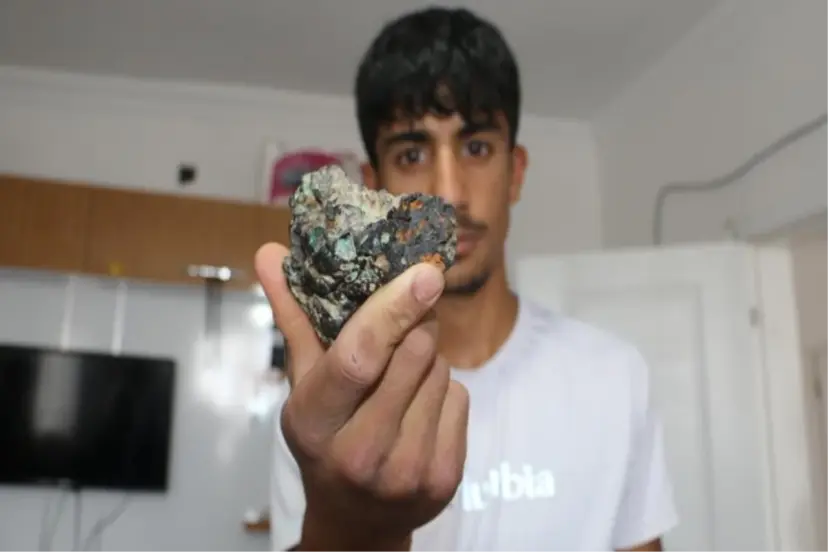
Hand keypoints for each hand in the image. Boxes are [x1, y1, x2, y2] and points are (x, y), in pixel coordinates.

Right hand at [255, 243, 468, 550]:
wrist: (357, 518)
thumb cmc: (325, 438)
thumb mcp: (303, 384)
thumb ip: (292, 316)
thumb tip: (269, 251)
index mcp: (315, 421)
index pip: (358, 358)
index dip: (392, 310)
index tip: (424, 273)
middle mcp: (360, 451)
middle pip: (413, 355)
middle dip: (415, 326)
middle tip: (405, 324)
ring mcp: (406, 470)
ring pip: (441, 372)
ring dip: (428, 361)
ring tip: (401, 383)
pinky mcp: (444, 478)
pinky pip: (461, 399)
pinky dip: (445, 392)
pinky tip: (419, 411)